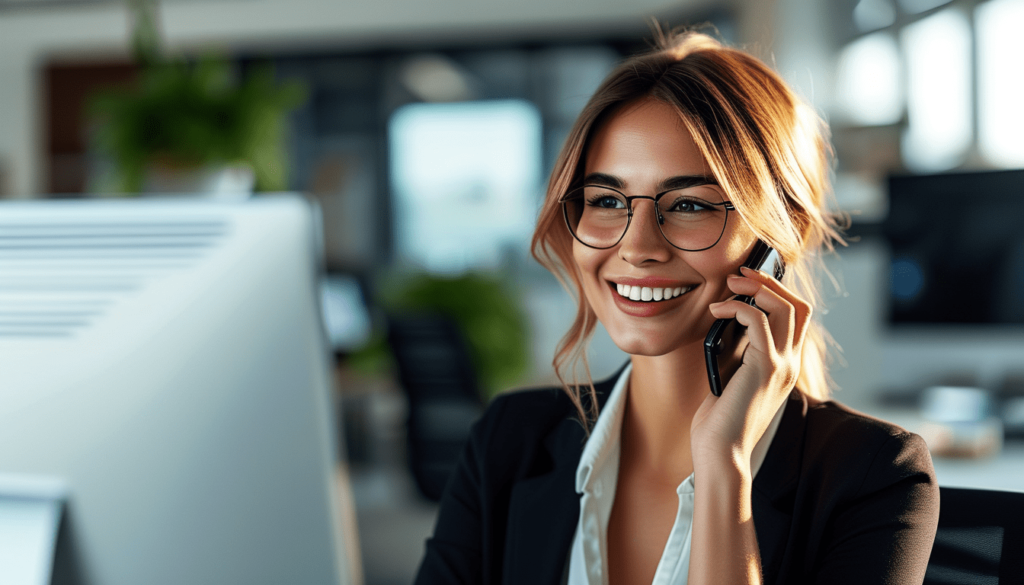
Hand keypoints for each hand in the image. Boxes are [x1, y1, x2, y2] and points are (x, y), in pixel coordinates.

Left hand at [690, 266, 812, 474]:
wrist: (720, 451)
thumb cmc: (719, 419)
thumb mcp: (732, 376)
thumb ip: (738, 351)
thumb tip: (727, 319)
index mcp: (786, 366)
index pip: (798, 317)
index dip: (778, 292)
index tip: (749, 281)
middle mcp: (791, 364)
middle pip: (799, 306)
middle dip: (771, 282)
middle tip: (741, 273)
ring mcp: (782, 366)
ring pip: (785, 308)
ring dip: (756, 288)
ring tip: (730, 283)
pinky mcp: (765, 367)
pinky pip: (758, 321)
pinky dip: (737, 308)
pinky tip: (717, 310)